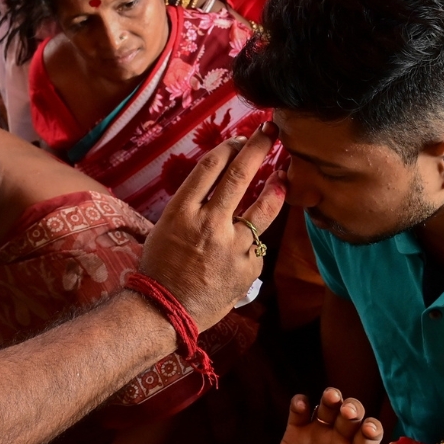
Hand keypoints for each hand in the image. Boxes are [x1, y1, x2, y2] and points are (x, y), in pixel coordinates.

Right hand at [139, 124, 283, 330]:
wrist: (164, 311)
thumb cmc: (160, 269)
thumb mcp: (165, 228)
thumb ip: (191, 207)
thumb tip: (215, 185)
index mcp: (181, 211)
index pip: (210, 166)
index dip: (229, 148)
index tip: (240, 139)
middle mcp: (209, 223)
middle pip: (239, 176)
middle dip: (258, 149)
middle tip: (271, 133)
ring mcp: (231, 246)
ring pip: (263, 209)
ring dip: (276, 186)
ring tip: (284, 173)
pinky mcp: (249, 266)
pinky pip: (258, 245)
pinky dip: (257, 238)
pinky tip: (253, 238)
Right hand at [269, 389, 383, 443]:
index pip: (370, 434)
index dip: (371, 427)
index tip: (368, 428)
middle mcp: (339, 440)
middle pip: (351, 415)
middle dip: (352, 408)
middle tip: (348, 411)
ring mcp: (317, 434)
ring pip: (327, 408)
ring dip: (330, 398)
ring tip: (331, 397)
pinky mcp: (295, 434)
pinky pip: (298, 414)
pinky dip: (299, 404)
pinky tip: (300, 404)